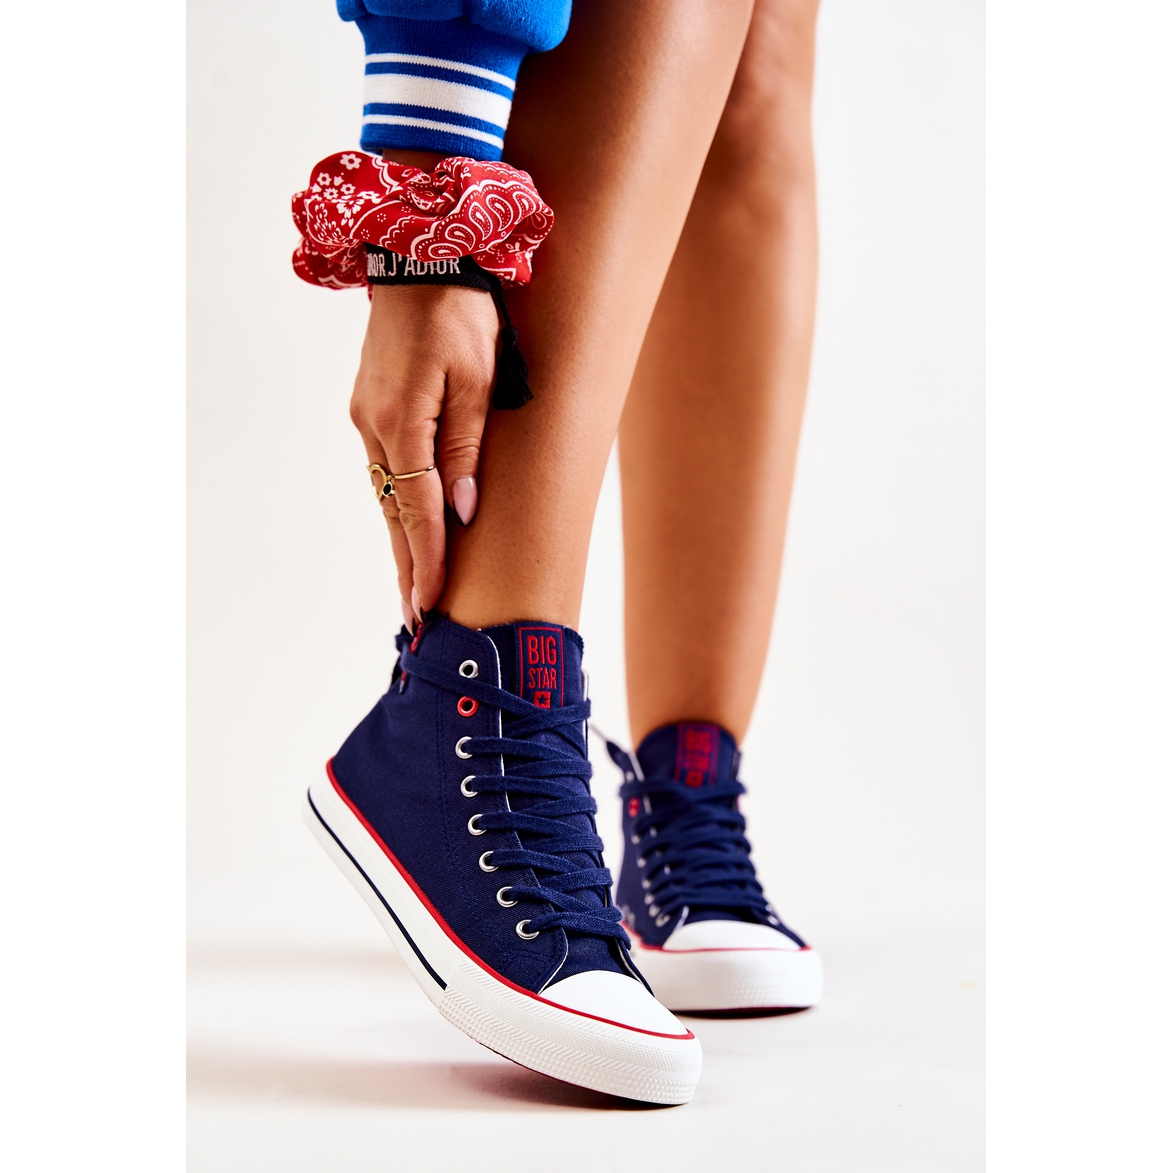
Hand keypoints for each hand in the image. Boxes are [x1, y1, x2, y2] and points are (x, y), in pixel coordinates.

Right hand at [350, 281, 498, 624]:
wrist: (419, 256)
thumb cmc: (461, 313)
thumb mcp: (479, 379)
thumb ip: (468, 448)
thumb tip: (462, 510)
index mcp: (403, 421)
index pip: (417, 510)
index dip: (427, 561)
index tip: (431, 605)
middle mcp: (374, 426)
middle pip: (393, 513)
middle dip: (408, 568)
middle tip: (415, 621)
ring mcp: (366, 417)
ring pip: (385, 495)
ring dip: (400, 543)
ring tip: (413, 590)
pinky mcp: (370, 407)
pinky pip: (384, 471)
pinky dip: (395, 508)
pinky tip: (406, 530)